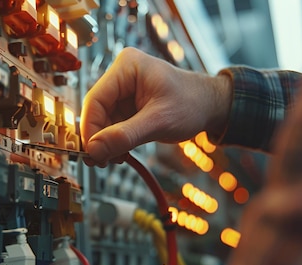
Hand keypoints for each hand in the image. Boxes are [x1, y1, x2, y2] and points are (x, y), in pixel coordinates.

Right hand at [80, 47, 231, 164]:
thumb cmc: (192, 103)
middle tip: (99, 160)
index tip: (92, 152)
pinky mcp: (127, 106)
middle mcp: (121, 76)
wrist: (211, 107)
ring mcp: (123, 91)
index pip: (95, 99)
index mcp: (127, 67)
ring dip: (105, 143)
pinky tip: (120, 153)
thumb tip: (95, 149)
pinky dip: (114, 142)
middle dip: (98, 138)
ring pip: (102, 121)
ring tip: (114, 158)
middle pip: (96, 111)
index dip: (90, 128)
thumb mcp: (159, 121)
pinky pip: (112, 126)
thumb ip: (125, 136)